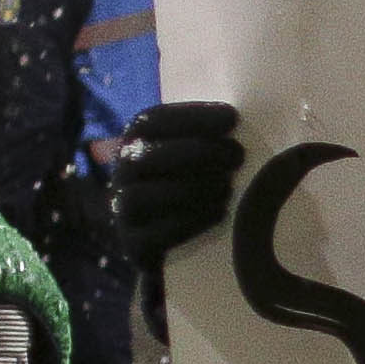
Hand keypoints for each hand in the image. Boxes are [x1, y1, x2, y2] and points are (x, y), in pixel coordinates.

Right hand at [109, 101, 243, 261]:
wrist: (168, 243)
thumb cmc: (191, 187)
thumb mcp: (195, 157)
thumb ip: (211, 136)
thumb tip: (243, 120)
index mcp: (135, 141)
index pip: (153, 120)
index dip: (192, 117)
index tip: (232, 118)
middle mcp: (122, 173)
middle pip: (148, 157)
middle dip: (197, 152)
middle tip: (237, 155)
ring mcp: (122, 211)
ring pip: (142, 196)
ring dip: (191, 188)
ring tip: (228, 187)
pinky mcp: (133, 246)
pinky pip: (153, 235)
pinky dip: (188, 222)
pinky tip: (219, 213)